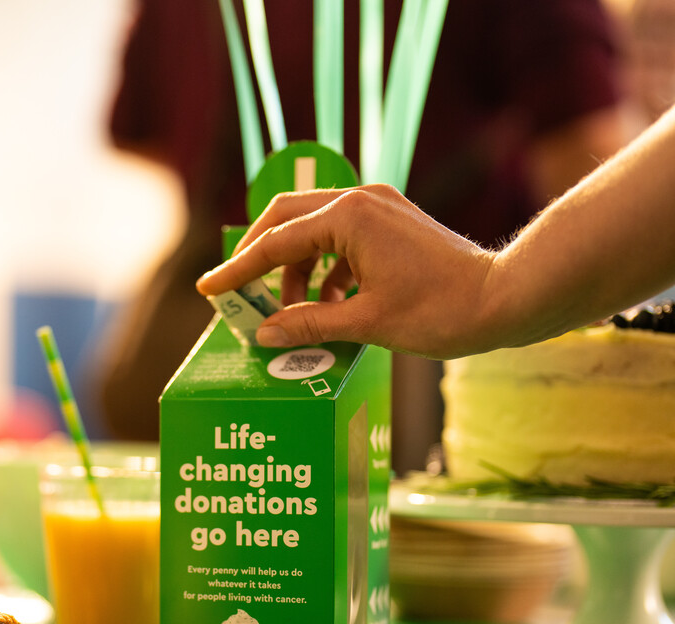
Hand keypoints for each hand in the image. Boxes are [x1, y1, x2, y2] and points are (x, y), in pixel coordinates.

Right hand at [196, 184, 499, 357]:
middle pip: (286, 219)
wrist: (503, 298)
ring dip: (292, 268)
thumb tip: (264, 335)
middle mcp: (359, 200)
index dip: (238, 271)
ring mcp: (377, 208)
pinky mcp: (390, 223)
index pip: (275, 243)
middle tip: (238, 292)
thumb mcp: (367, 322)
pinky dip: (322, 270)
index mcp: (349, 218)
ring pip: (312, 230)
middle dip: (257, 257)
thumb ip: (310, 325)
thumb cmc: (442, 311)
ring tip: (287, 313)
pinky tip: (325, 304)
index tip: (208, 289)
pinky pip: (339, 240)